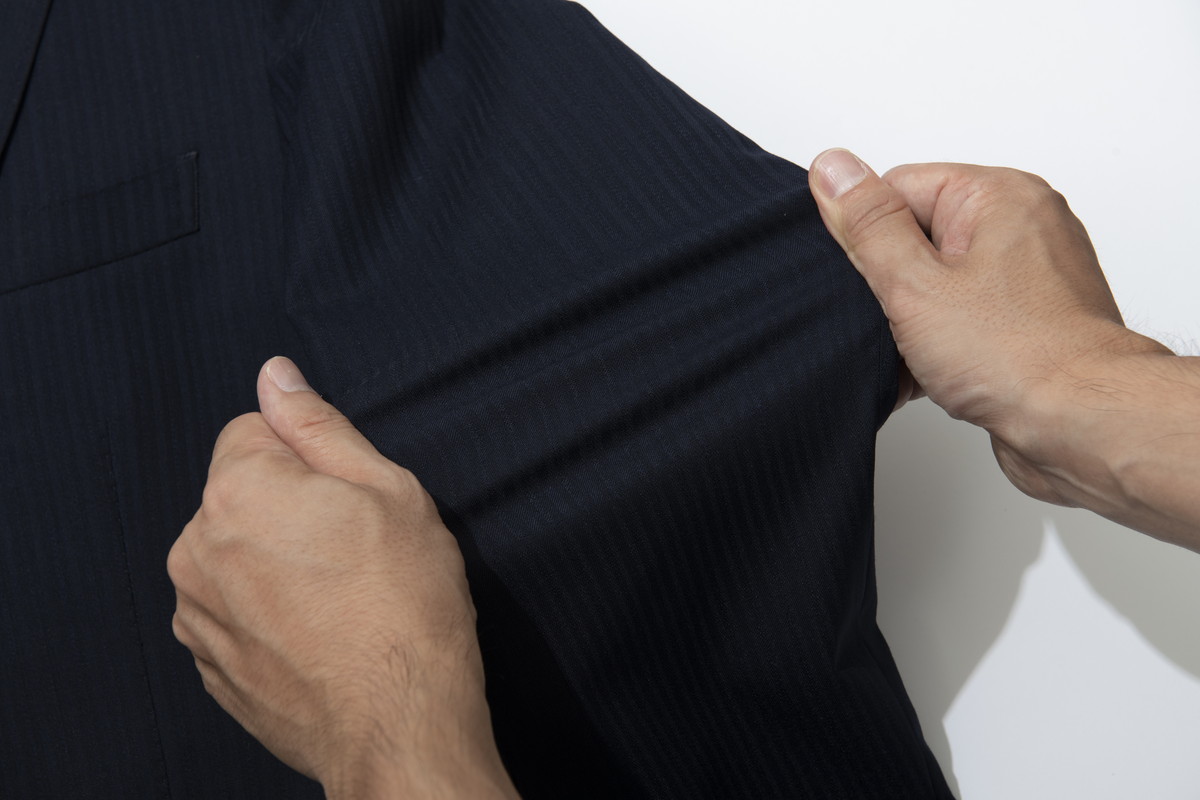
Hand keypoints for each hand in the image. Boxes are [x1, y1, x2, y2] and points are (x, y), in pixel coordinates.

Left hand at [167, 357, 518, 798]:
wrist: (398, 722)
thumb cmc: (406, 604)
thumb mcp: (387, 490)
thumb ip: (318, 426)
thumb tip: (275, 374)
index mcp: (237, 492)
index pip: (252, 432)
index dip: (308, 458)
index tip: (348, 498)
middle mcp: (197, 550)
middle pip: (240, 495)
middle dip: (287, 507)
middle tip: (353, 548)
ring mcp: (197, 614)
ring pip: (236, 554)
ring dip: (274, 561)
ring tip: (339, 597)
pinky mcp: (208, 663)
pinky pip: (234, 610)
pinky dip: (267, 612)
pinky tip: (320, 632)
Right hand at [807, 150, 1172, 507]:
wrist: (1080, 425)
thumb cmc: (1018, 355)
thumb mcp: (915, 283)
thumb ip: (868, 224)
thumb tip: (834, 167)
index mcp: (997, 195)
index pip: (899, 187)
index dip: (869, 237)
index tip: (869, 278)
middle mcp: (1022, 226)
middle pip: (917, 236)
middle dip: (890, 282)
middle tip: (894, 319)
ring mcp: (1028, 277)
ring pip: (937, 284)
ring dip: (911, 320)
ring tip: (916, 351)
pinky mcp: (1028, 322)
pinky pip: (963, 319)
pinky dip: (939, 344)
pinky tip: (927, 373)